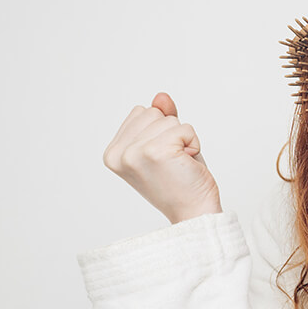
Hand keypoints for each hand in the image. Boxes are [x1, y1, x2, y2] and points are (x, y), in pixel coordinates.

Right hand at [103, 92, 221, 223]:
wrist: (194, 211)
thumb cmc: (181, 182)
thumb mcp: (166, 144)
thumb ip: (160, 120)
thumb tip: (160, 97)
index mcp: (113, 153)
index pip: (141, 112)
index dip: (160, 131)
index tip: (163, 158)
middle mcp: (118, 154)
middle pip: (154, 112)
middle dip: (172, 134)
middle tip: (173, 163)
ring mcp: (134, 153)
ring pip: (169, 119)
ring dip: (183, 140)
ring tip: (179, 164)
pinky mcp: (156, 152)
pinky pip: (185, 128)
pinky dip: (194, 144)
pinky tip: (187, 164)